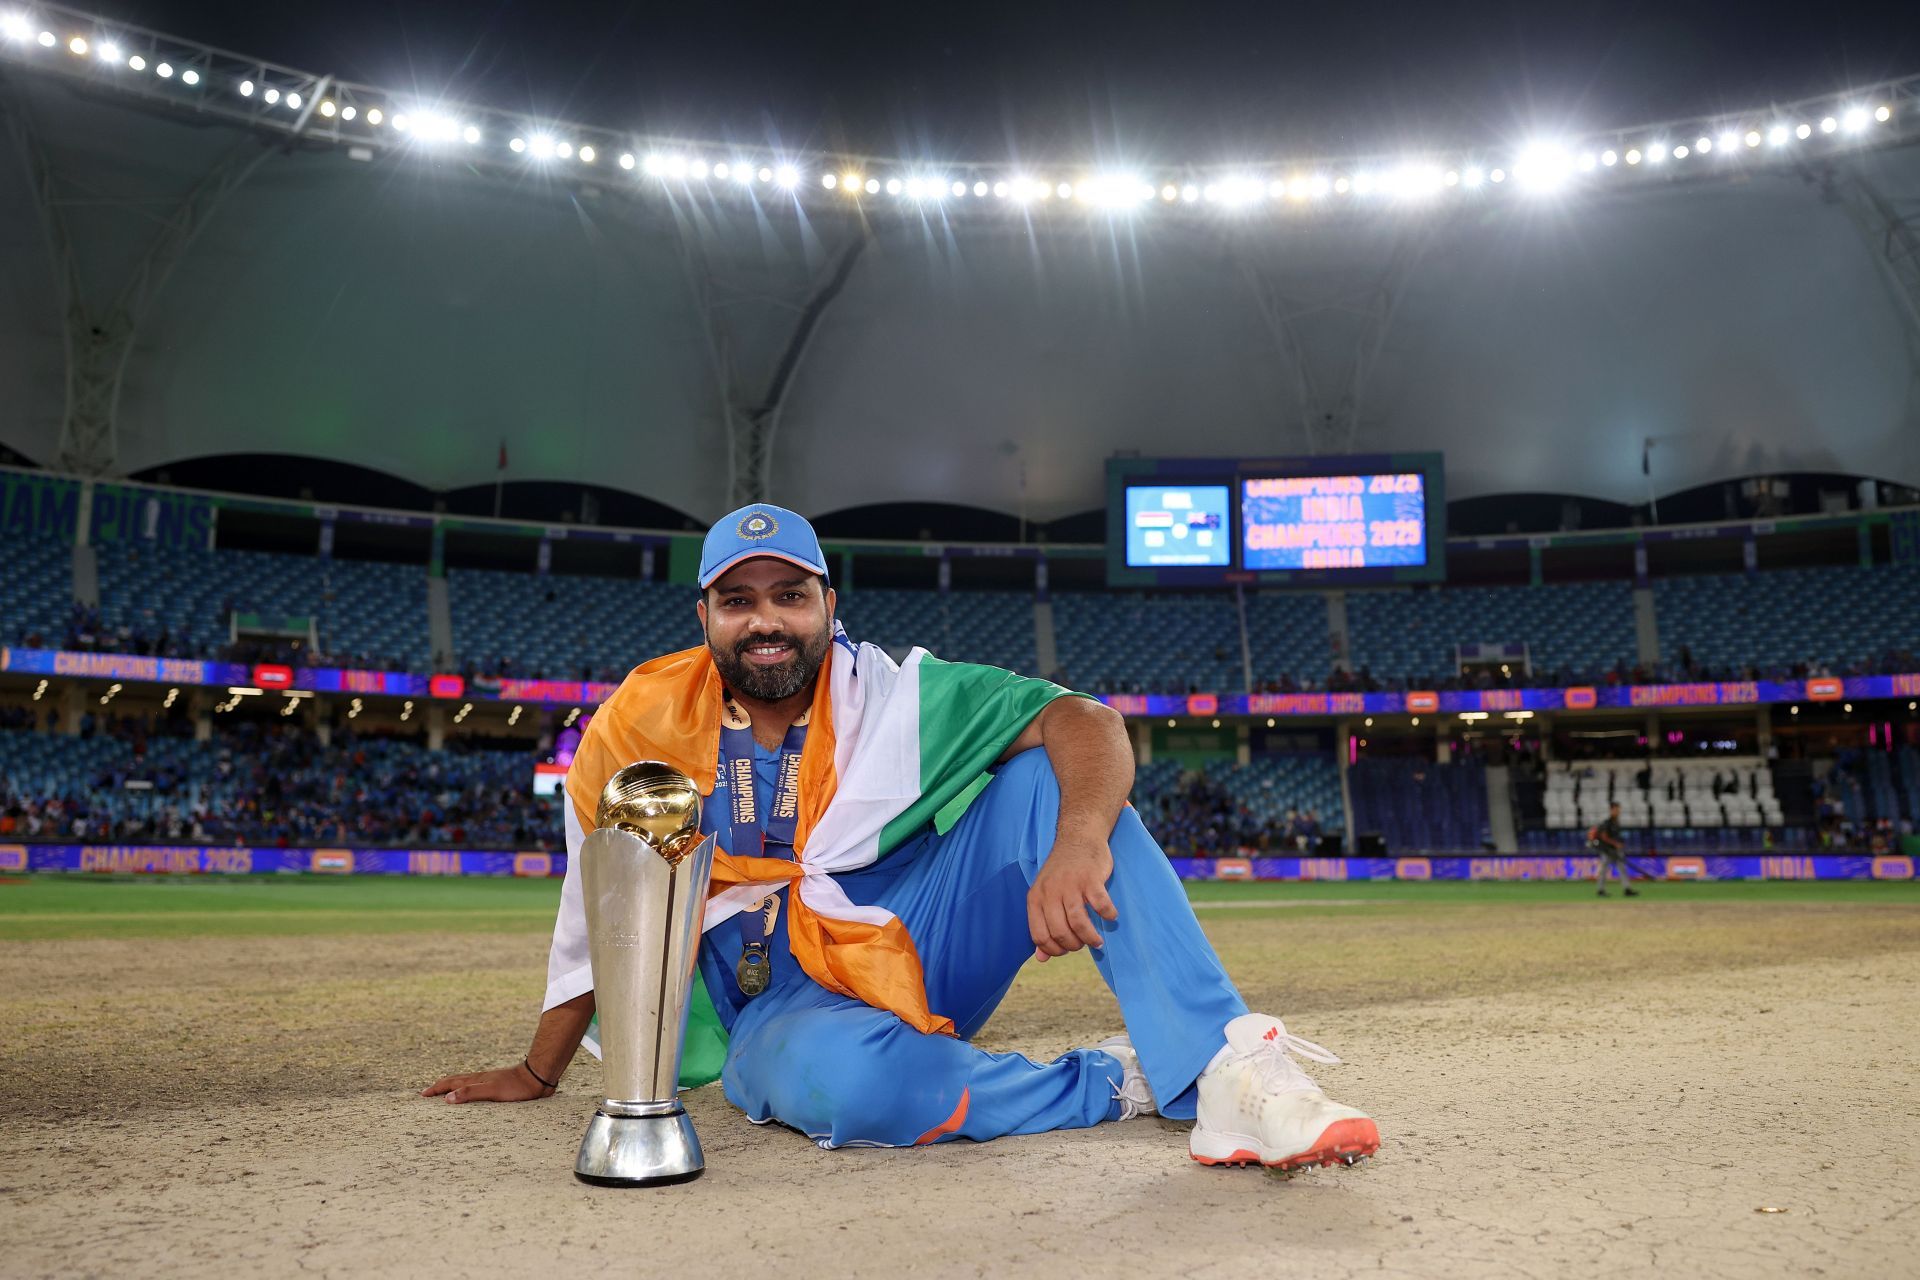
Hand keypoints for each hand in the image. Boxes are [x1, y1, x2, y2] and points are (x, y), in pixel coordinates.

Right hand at [422, 1062, 552, 1103]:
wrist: (537, 1078)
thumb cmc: (516, 1086)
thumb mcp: (491, 1091)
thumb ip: (470, 1093)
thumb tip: (447, 1099)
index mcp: (475, 1080)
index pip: (450, 1083)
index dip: (436, 1089)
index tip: (422, 1095)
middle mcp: (479, 1079)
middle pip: (455, 1081)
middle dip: (440, 1087)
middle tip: (428, 1093)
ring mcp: (488, 1081)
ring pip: (465, 1083)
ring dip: (452, 1088)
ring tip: (446, 1094)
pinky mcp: (497, 1086)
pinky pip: (476, 1088)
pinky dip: (467, 1091)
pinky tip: (472, 1096)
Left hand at [1027, 832, 1118, 960]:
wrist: (1078, 838)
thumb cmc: (1063, 873)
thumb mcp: (1046, 896)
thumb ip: (1043, 925)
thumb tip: (1041, 958)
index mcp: (1036, 898)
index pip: (1039, 936)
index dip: (1054, 950)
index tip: (1067, 949)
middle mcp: (1050, 892)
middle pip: (1059, 932)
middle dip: (1074, 945)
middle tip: (1084, 944)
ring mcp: (1070, 884)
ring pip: (1078, 922)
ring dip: (1090, 938)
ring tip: (1097, 942)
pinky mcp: (1090, 878)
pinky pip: (1100, 904)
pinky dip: (1108, 915)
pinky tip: (1110, 917)